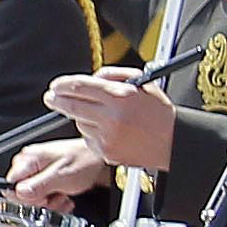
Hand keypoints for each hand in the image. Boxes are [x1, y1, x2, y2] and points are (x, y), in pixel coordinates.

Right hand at [10, 136, 110, 209]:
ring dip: (50, 203)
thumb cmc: (85, 160)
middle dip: (40, 200)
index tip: (41, 198)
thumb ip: (36, 186)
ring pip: (34, 197)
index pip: (11, 185)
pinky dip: (56, 201)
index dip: (26, 196)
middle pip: (22, 193)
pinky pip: (44, 196)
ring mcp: (39, 171)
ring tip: (63, 196)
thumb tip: (19, 194)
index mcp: (28, 159)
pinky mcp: (48, 178)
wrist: (102, 161)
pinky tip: (65, 197)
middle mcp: (31, 164)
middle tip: (54, 196)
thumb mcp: (59, 177)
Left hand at [44, 66, 173, 172]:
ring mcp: (108, 136)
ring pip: (79, 122)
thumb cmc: (159, 112)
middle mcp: (112, 116)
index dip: (63, 85)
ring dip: (82, 117)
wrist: (174, 142)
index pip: (80, 86)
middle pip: (71, 105)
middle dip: (57, 100)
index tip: (56, 85)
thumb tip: (91, 77)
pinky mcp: (106, 151)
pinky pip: (88, 138)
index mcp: (121, 95)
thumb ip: (114, 75)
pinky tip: (109, 130)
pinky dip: (92, 133)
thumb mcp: (142, 83)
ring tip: (101, 116)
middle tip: (51, 97)